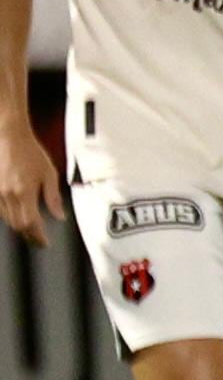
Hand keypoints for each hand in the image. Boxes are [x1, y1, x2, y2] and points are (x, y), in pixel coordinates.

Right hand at [0, 122, 62, 246]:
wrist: (8, 137)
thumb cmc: (31, 152)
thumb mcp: (49, 173)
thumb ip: (53, 198)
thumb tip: (60, 217)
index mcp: (24, 192)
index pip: (31, 223)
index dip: (38, 237)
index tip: (45, 243)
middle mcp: (8, 195)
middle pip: (17, 225)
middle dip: (29, 235)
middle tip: (39, 240)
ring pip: (7, 220)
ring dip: (20, 227)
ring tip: (31, 231)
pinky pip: (0, 211)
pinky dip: (10, 217)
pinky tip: (19, 216)